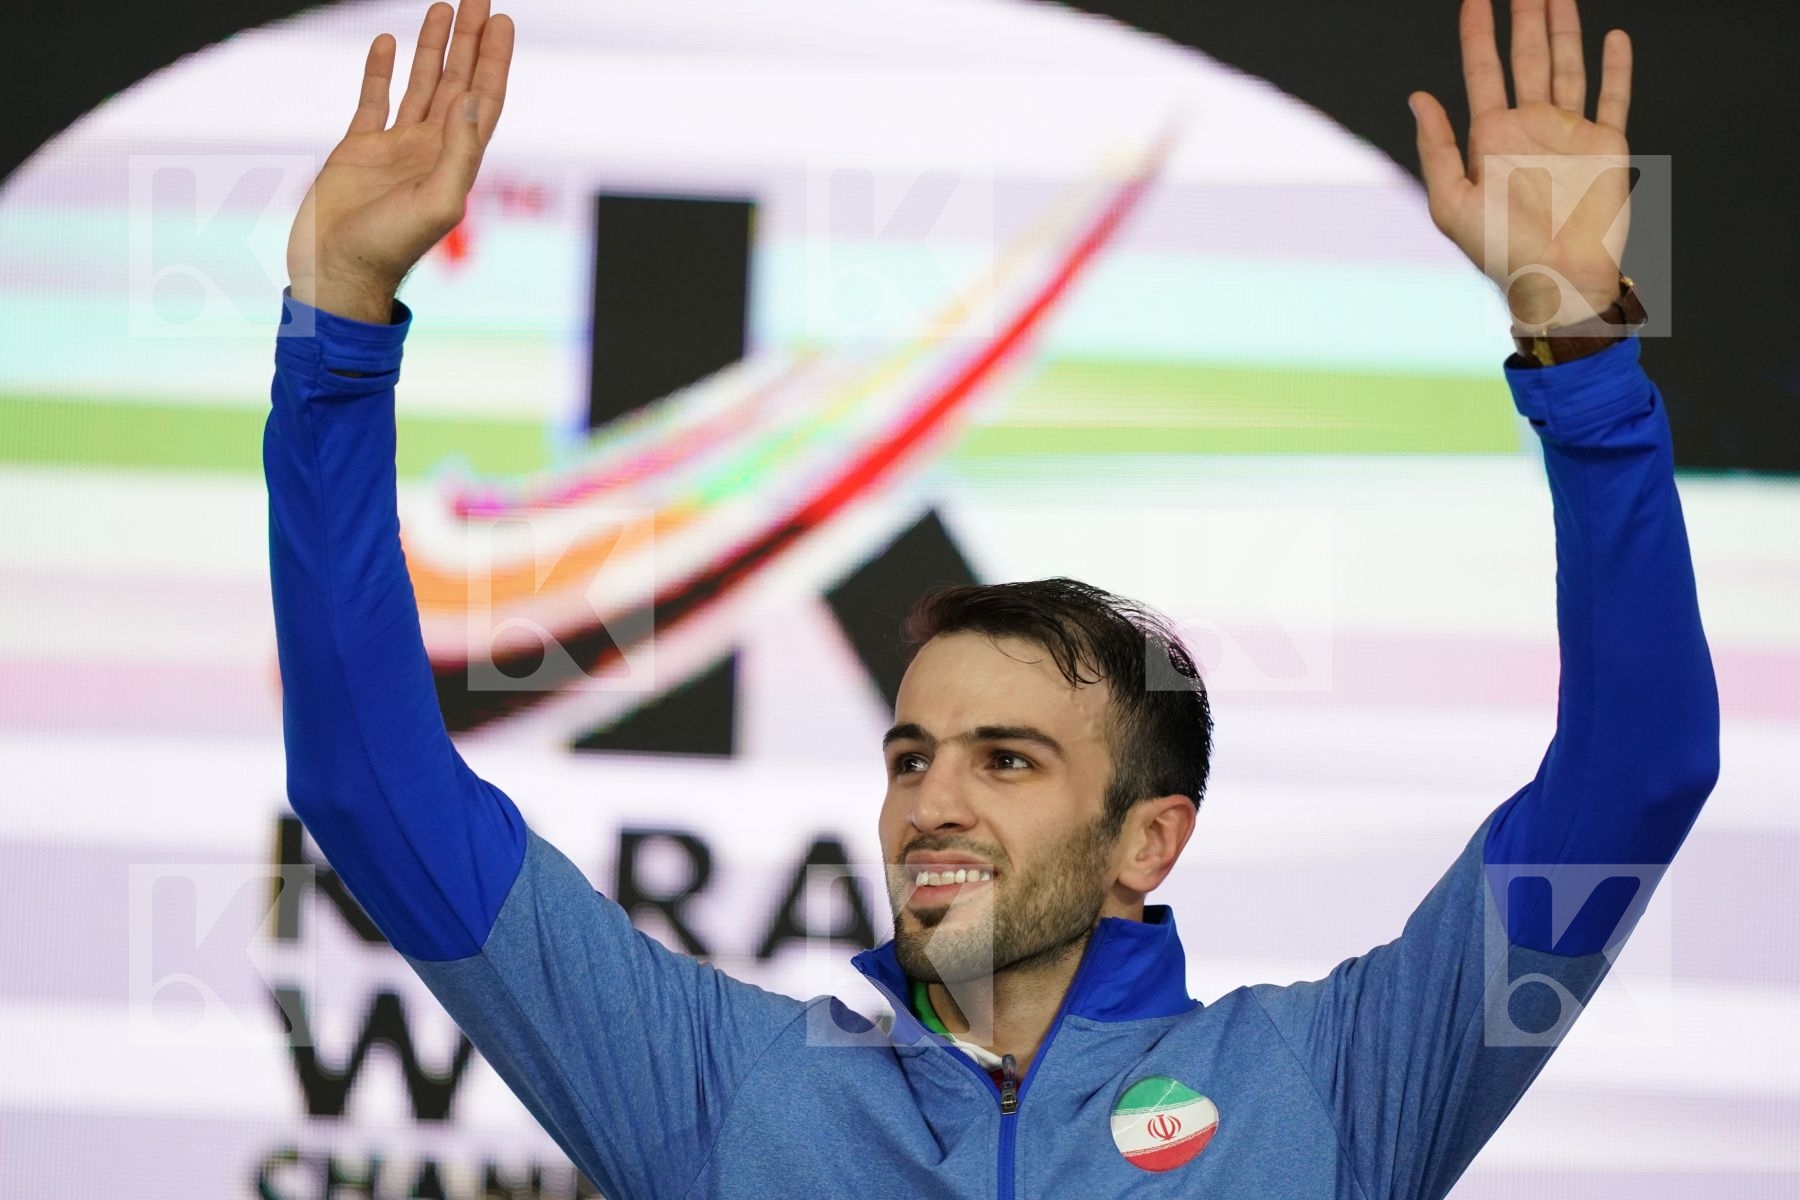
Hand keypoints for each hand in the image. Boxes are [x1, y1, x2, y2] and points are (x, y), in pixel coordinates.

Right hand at [286, 0, 512, 322]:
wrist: (338, 271)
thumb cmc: (390, 248)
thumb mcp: (438, 203)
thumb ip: (459, 152)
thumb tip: (472, 97)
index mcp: (456, 161)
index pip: (484, 99)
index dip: (495, 60)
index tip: (502, 21)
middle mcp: (431, 149)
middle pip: (458, 82)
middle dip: (470, 41)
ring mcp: (396, 148)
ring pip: (420, 84)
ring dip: (432, 47)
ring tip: (442, 6)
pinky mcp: (358, 149)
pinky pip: (374, 99)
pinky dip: (381, 70)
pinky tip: (388, 41)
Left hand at [1410, 0, 1631, 329]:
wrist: (1556, 280)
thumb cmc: (1499, 252)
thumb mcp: (1452, 203)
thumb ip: (1436, 148)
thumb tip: (1417, 97)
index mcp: (1491, 137)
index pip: (1482, 69)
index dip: (1478, 32)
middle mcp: (1529, 127)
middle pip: (1527, 56)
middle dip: (1525, 17)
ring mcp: (1568, 133)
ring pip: (1567, 66)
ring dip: (1565, 29)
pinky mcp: (1606, 145)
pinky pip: (1613, 97)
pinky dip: (1616, 67)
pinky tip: (1612, 37)